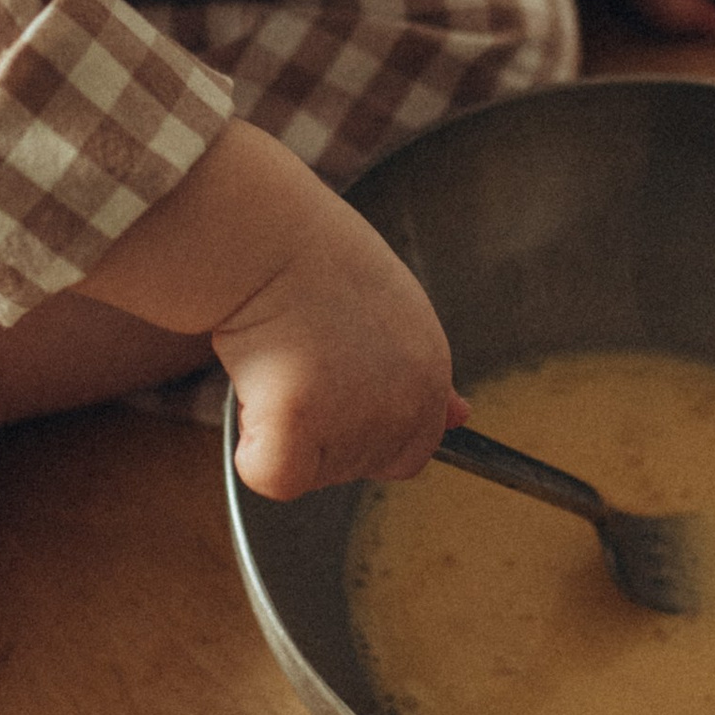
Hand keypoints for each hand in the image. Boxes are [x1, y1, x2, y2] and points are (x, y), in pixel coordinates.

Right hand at [213, 203, 463, 500]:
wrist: (269, 239)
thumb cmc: (317, 259)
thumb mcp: (398, 310)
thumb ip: (423, 370)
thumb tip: (462, 416)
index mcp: (431, 374)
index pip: (414, 447)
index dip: (366, 426)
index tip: (336, 388)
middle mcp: (406, 406)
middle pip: (362, 466)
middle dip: (326, 435)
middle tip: (301, 366)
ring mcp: (356, 424)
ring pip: (313, 471)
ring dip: (286, 432)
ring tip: (280, 359)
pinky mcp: (298, 434)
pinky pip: (271, 475)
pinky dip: (252, 446)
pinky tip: (257, 387)